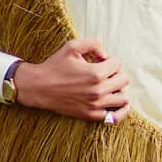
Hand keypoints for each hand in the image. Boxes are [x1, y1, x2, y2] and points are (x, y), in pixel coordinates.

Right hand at [14, 36, 130, 122]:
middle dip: (116, 73)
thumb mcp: (71, 46)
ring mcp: (96, 105)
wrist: (38, 88)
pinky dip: (120, 110)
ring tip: (109, 86)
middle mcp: (98, 91)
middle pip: (124, 80)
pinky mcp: (91, 115)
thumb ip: (93, 43)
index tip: (99, 61)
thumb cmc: (54, 66)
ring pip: (124, 99)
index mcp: (96, 73)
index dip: (109, 60)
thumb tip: (106, 55)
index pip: (118, 64)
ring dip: (119, 90)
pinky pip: (115, 117)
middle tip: (104, 73)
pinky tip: (115, 102)